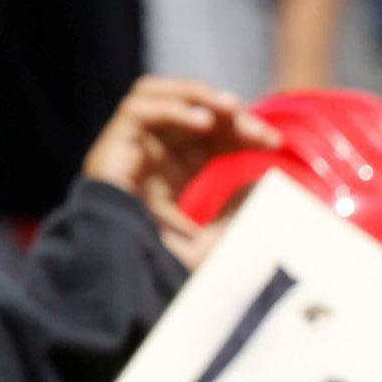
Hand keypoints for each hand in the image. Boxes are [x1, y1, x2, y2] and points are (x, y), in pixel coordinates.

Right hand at [80, 77, 275, 265]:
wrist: (136, 286)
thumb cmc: (176, 268)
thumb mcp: (223, 236)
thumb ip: (240, 208)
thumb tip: (262, 181)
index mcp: (173, 171)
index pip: (208, 133)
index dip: (241, 129)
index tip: (273, 142)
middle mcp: (149, 156)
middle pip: (187, 111)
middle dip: (227, 112)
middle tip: (258, 129)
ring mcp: (127, 152)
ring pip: (155, 96)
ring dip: (197, 95)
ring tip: (231, 109)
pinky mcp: (108, 154)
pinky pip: (136, 112)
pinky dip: (172, 108)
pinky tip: (204, 120)